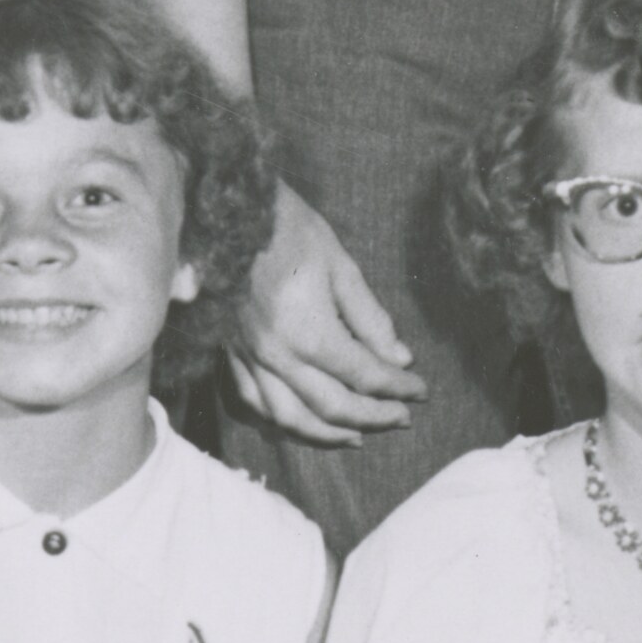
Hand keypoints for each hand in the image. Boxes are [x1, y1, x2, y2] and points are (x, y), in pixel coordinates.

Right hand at [232, 183, 419, 445]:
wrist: (221, 205)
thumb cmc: (284, 225)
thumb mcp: (338, 262)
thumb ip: (369, 317)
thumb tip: (399, 358)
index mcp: (306, 329)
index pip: (363, 374)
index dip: (397, 388)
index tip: (420, 391)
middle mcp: (274, 354)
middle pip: (330, 406)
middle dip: (371, 418)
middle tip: (401, 419)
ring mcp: (246, 357)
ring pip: (287, 417)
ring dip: (326, 435)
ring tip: (356, 437)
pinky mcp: (227, 352)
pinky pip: (251, 403)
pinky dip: (279, 422)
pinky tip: (300, 424)